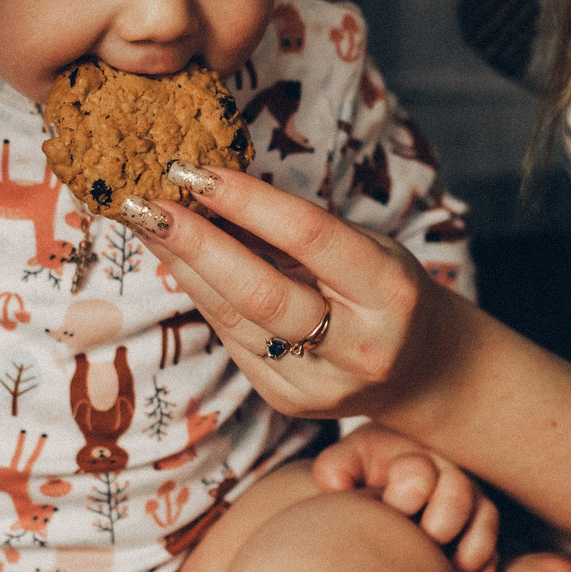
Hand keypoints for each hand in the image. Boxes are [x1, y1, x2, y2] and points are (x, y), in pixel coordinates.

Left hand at [125, 167, 471, 421]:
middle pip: (261, 294)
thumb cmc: (390, 293)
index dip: (249, 202)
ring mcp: (320, 384)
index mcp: (389, 293)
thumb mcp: (371, 249)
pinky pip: (232, 340)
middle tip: (145, 202)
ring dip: (183, 267)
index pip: (310, 237)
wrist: (426, 374)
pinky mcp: (288, 400)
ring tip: (146, 222)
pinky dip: (202, 295)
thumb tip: (215, 192)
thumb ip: (302, 232)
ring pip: (234, 319)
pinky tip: (178, 261)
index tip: (197, 171)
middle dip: (196, 244)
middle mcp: (359, 346)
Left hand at [315, 423, 499, 571]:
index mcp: (409, 456)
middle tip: (429, 540)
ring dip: (471, 549)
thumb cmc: (358, 481)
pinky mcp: (477, 532)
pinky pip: (494, 550)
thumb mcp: (345, 466)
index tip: (393, 508)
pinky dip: (487, 568)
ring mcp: (466, 504)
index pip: (419, 469)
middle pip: (459, 493)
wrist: (376, 504)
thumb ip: (337, 466)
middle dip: (445, 518)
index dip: (409, 490)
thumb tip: (336, 485)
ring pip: (485, 521)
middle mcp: (444, 475)